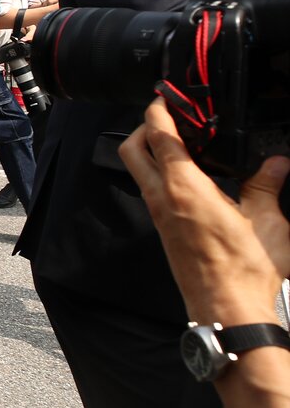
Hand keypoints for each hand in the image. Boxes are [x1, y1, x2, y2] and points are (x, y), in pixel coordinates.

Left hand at [120, 98, 289, 324]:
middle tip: (168, 116)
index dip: (159, 111)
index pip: (159, 137)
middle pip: (133, 149)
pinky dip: (162, 174)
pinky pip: (153, 191)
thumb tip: (277, 163)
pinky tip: (190, 176)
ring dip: (152, 151)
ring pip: (140, 171)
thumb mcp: (268, 222)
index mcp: (184, 188)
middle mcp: (163, 199)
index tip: (166, 96)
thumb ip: (267, 187)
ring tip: (183, 142)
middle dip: (143, 127)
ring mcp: (159, 216)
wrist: (226, 310)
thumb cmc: (245, 270)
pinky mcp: (164, 230)